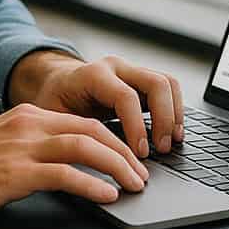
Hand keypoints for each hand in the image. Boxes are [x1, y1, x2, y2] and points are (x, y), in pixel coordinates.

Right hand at [0, 103, 150, 222]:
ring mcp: (22, 146)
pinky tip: (106, 196)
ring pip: (84, 146)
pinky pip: (65, 174)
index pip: (82, 120)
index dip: (112, 139)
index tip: (129, 157)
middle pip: (91, 129)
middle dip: (123, 151)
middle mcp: (28, 124)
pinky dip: (92, 184)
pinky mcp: (15, 173)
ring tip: (134, 185)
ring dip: (117, 166)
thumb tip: (61, 162)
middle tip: (141, 174)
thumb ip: (29, 147)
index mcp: (26, 116)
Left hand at [29, 53, 184, 159]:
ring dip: (175, 113)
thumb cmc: (53, 101)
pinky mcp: (140, 79)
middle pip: (156, 83)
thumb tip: (90, 161)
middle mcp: (116, 68)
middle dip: (164, 118)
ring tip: (172, 141)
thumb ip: (71, 133)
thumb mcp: (53, 117)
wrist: (54, 82)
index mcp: (93, 75)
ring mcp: (131, 70)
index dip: (137, 127)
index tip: (141, 153)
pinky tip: (172, 132)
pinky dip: (175, 109)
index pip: (126, 96)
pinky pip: (167, 88)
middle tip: (162, 149)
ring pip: (167, 82)